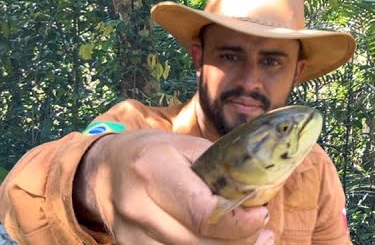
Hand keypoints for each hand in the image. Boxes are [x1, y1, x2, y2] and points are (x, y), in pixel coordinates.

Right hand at [74, 130, 273, 244]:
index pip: (203, 213)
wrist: (104, 168)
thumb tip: (262, 189)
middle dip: (239, 240)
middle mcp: (138, 207)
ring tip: (255, 241)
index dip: (239, 222)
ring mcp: (130, 234)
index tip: (262, 214)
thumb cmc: (154, 152)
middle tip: (264, 231)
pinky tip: (225, 244)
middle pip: (197, 241)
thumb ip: (221, 168)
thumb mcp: (187, 146)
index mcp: (154, 171)